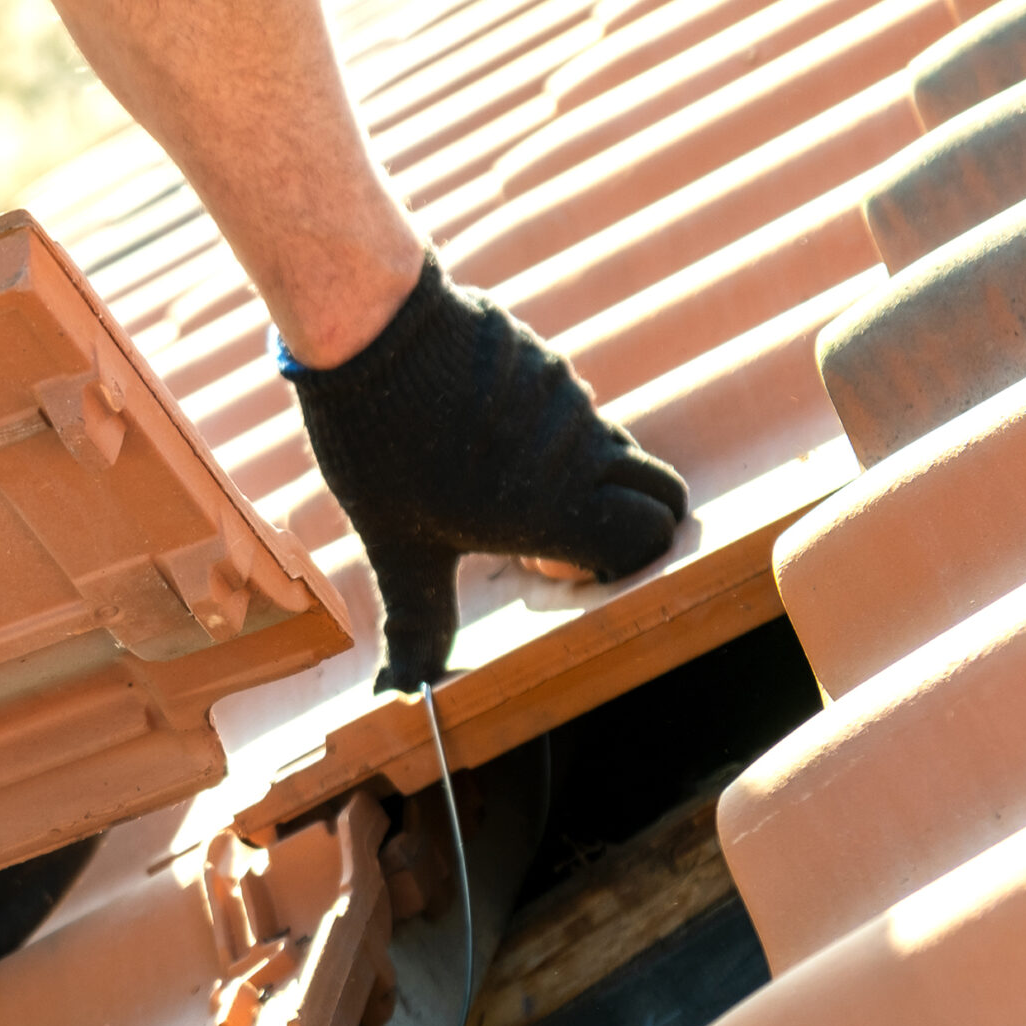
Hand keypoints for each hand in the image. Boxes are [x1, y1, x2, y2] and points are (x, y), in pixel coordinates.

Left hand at [284, 253, 688, 692]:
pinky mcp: (542, 355)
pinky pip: (567, 400)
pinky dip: (542, 423)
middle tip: (554, 523)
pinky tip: (472, 422)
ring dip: (576, 468)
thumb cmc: (382, 445)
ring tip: (489, 470)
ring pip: (608, 443)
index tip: (553, 558)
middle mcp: (579, 448)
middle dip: (631, 515)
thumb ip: (419, 620)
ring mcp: (566, 394)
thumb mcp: (397, 544)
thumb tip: (401, 697)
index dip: (621, 556)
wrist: (367, 328)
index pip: (654, 534)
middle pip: (658, 489)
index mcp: (556, 504)